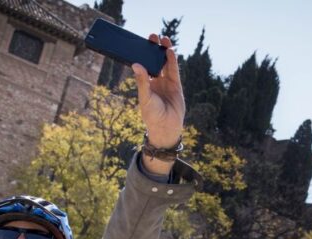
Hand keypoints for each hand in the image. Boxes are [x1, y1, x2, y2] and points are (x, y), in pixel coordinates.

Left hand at [132, 34, 184, 174]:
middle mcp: (155, 80)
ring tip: (163, 40)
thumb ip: (142, 81)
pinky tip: (170, 51)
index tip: (138, 43)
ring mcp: (166, 82)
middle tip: (152, 36)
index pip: (142, 65)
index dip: (141, 53)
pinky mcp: (176, 84)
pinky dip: (172, 60)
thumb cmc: (152, 115)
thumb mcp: (145, 98)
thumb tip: (135, 65)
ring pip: (165, 63)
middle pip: (154, 61)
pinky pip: (173, 70)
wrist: (166, 127)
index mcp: (145, 83)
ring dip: (164, 51)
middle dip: (153, 49)